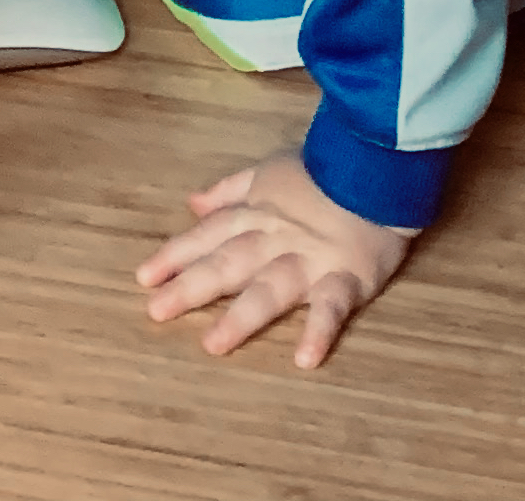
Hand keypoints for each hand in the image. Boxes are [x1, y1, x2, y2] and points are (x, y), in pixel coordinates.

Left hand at [138, 147, 414, 368]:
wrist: (380, 166)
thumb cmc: (325, 170)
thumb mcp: (271, 169)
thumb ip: (231, 189)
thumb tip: (192, 203)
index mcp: (259, 213)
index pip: (210, 234)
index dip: (176, 254)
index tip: (144, 277)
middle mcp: (277, 239)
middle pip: (230, 262)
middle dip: (193, 286)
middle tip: (156, 311)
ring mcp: (311, 259)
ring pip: (272, 287)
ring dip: (243, 315)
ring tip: (214, 344)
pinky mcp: (348, 277)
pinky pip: (333, 306)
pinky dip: (320, 330)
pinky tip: (306, 358)